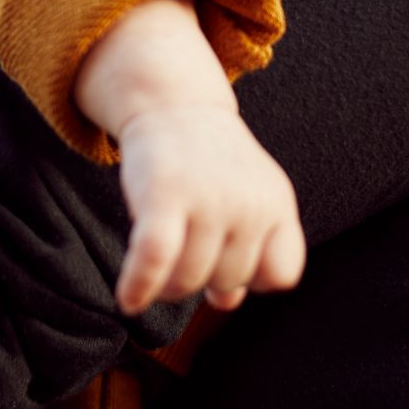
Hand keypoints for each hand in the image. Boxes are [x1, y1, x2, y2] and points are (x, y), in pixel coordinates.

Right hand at [110, 101, 305, 315]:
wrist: (175, 104)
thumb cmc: (211, 162)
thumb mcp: (246, 198)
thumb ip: (248, 250)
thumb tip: (225, 303)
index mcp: (276, 203)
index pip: (280, 274)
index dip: (252, 279)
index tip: (227, 260)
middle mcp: (249, 202)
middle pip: (228, 281)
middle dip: (203, 278)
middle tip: (183, 253)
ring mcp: (209, 199)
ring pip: (189, 280)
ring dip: (167, 288)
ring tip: (156, 269)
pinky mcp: (165, 195)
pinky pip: (156, 260)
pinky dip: (139, 286)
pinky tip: (128, 298)